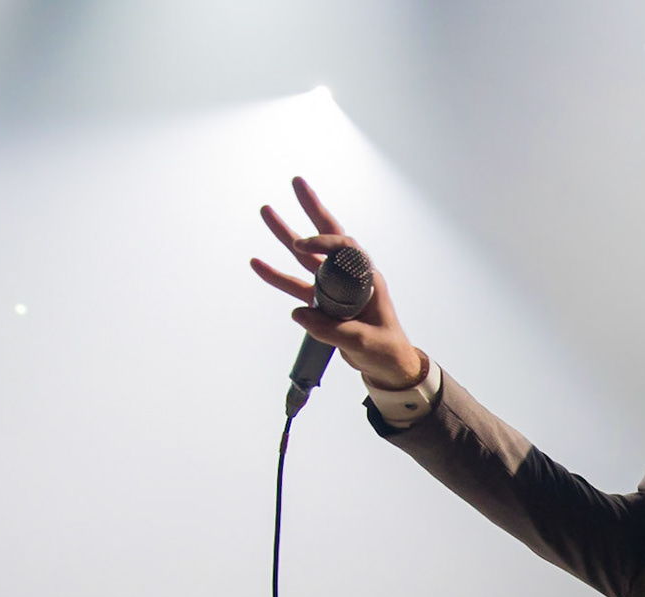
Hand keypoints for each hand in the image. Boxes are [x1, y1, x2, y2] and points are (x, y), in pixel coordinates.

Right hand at [249, 177, 424, 389]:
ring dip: (286, 235)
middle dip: (312, 209)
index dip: (324, 242)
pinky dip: (277, 275)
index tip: (301, 246)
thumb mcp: (364, 341)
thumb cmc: (386, 350)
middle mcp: (351, 277)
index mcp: (368, 280)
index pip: (346, 248)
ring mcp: (335, 288)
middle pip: (327, 237)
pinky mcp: (323, 303)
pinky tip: (258, 263)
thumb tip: (298, 313)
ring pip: (306, 257)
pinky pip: (296, 286)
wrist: (387, 367)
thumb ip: (332, 330)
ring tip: (266, 210)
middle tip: (297, 182)